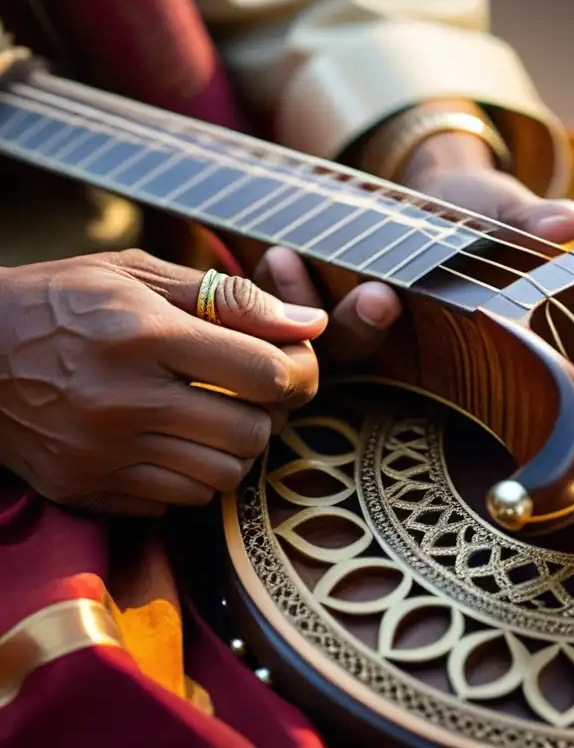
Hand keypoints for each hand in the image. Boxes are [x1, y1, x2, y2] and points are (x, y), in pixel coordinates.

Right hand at [0, 249, 327, 515]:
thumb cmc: (60, 302)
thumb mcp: (137, 275)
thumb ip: (231, 299)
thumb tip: (310, 324)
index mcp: (144, 336)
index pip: (266, 374)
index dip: (298, 371)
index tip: (292, 363)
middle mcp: (126, 401)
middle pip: (253, 432)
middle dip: (270, 412)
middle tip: (254, 390)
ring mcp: (104, 454)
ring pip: (224, 476)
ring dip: (236, 448)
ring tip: (215, 414)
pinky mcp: (88, 488)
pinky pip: (179, 501)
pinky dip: (193, 475)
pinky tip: (174, 441)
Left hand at [255, 124, 573, 363]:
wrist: (443, 190)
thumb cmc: (482, 214)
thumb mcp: (503, 213)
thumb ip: (527, 224)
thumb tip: (573, 220)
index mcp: (431, 335)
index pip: (404, 354)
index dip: (384, 331)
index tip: (384, 296)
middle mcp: (384, 337)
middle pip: (353, 350)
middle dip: (350, 324)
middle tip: (358, 290)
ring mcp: (343, 315)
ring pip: (309, 331)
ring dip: (293, 300)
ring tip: (287, 257)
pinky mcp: (313, 290)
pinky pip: (280, 299)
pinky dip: (274, 279)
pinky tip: (273, 251)